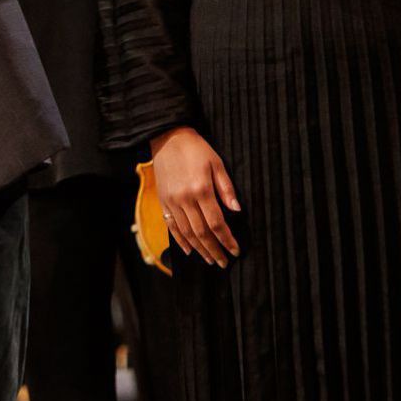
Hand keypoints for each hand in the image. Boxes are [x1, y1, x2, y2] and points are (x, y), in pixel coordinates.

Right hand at [149, 126, 241, 267]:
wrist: (168, 138)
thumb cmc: (196, 149)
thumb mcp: (217, 164)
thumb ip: (226, 188)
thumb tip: (237, 210)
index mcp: (201, 189)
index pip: (217, 223)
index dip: (227, 239)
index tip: (235, 250)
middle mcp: (185, 199)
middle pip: (201, 232)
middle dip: (214, 250)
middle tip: (223, 262)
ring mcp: (172, 201)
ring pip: (186, 232)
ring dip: (199, 249)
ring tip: (209, 260)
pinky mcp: (163, 201)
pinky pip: (171, 225)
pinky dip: (180, 240)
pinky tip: (189, 250)